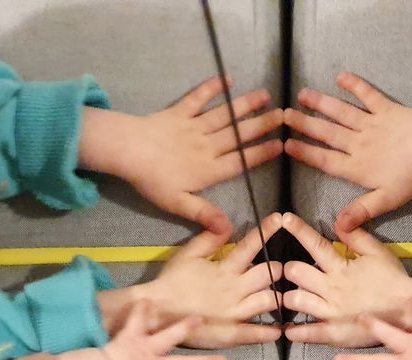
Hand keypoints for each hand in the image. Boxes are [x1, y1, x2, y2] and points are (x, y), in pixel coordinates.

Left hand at [81, 77, 283, 232]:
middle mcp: (206, 145)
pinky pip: (198, 98)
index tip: (281, 145)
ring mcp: (194, 126)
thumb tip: (228, 229)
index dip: (262, 154)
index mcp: (208, 169)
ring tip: (265, 95)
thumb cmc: (151, 180)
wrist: (127, 150)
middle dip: (262, 125)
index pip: (241, 161)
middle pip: (238, 135)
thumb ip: (204, 214)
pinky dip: (212, 87)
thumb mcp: (177, 204)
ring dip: (245, 105)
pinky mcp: (179, 112)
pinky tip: (227, 78)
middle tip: (284, 115)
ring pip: (225, 115)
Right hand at [136, 214, 284, 346]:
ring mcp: (234, 312)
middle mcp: (234, 289)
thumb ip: (208, 239)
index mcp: (225, 268)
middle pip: (268, 275)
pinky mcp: (231, 333)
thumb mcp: (187, 255)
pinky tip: (279, 330)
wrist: (157, 311)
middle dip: (278, 269)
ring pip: (268, 301)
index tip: (280, 219)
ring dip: (278, 298)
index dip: (266, 231)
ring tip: (285, 297)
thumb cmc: (171, 282)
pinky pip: (255, 333)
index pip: (250, 246)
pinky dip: (269, 331)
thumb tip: (226, 224)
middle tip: (284, 270)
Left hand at [281, 213, 411, 346]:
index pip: (315, 244)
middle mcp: (331, 288)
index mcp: (341, 267)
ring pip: (295, 300)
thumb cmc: (394, 280)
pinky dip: (295, 331)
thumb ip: (357, 238)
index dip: (298, 230)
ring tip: (291, 298)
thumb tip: (339, 222)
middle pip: (296, 272)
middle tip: (291, 272)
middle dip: (290, 269)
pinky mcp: (334, 333)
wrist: (407, 309)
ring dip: (289, 297)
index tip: (285, 219)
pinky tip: (289, 329)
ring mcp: (331, 312)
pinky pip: (308, 332)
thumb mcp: (379, 253)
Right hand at [285, 77, 411, 232]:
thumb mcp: (386, 200)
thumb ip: (361, 211)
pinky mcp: (386, 109)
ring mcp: (371, 123)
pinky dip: (355, 85)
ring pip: (341, 113)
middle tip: (283, 115)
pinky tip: (341, 76)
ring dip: (321, 103)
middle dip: (305, 124)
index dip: (305, 153)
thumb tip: (338, 227)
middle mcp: (358, 143)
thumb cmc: (411, 176)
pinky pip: (368, 95)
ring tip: (302, 94)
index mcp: (357, 167)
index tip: (285, 145)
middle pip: (328, 134)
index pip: (325, 161)